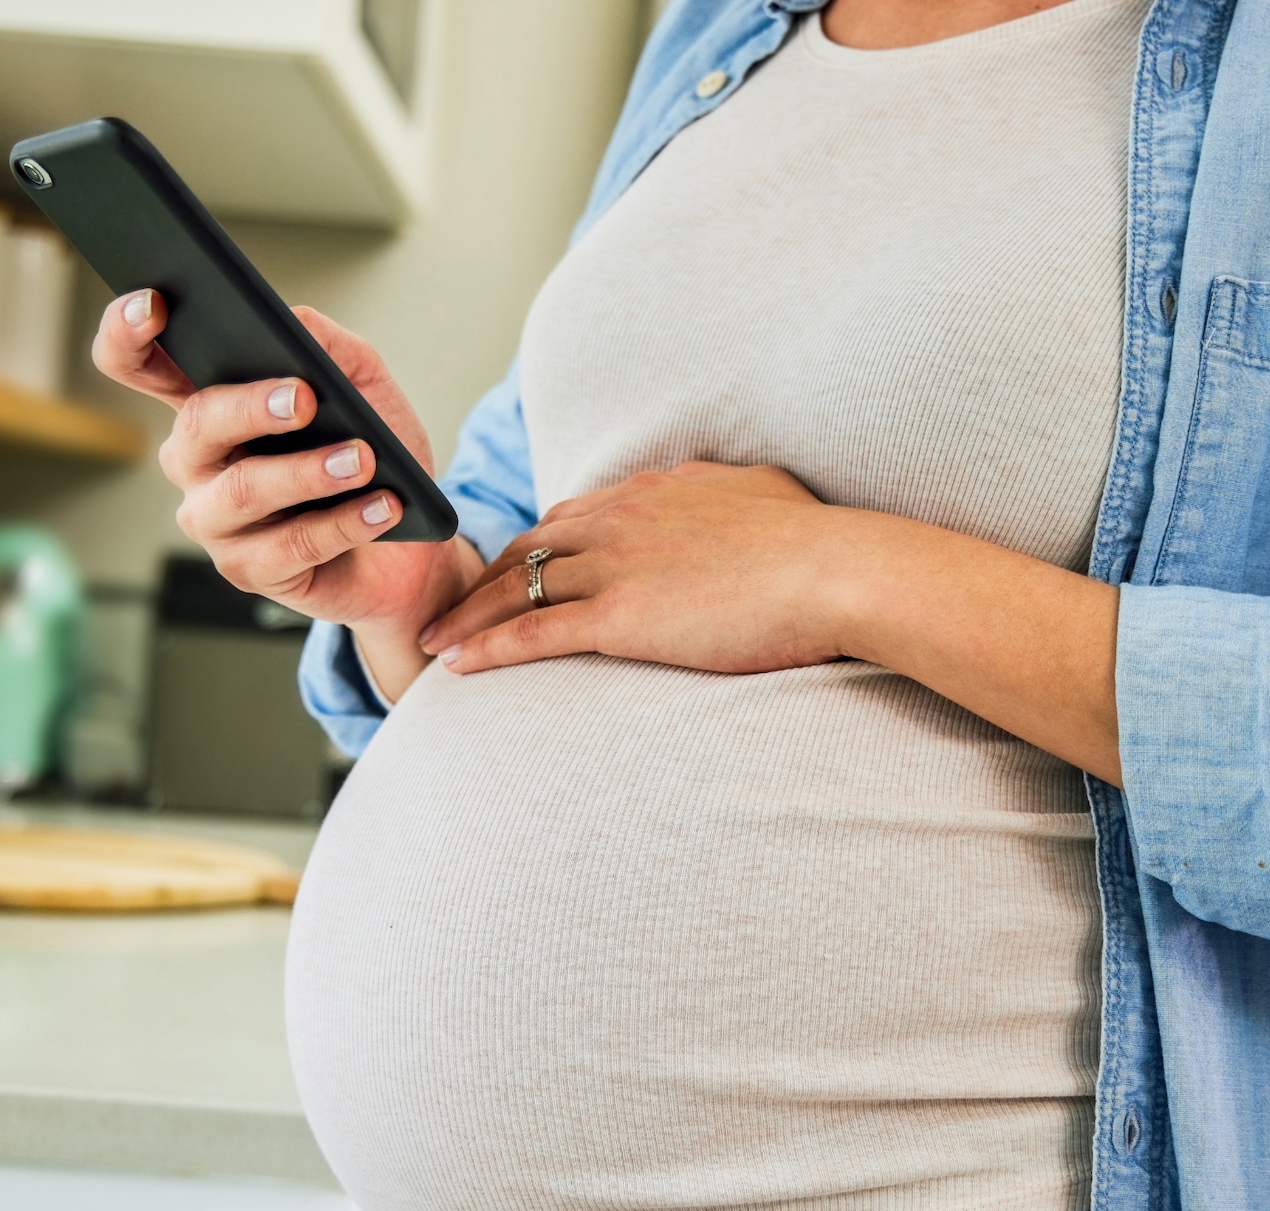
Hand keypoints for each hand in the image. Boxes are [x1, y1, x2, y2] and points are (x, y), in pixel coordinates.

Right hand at [94, 290, 478, 649]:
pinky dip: (343, 523)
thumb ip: (327, 345)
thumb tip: (292, 322)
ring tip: (364, 460)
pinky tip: (381, 506)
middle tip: (302, 398)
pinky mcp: (249, 570)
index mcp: (208, 403)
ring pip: (245, 490)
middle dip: (250, 407)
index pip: (137, 363)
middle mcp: (195, 462)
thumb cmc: (377, 454)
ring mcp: (215, 520)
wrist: (412, 543)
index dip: (127, 332)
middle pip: (197, 425)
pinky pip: (290, 545)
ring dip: (310, 472)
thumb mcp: (363, 384)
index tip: (155, 304)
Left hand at [417, 461, 850, 673]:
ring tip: (435, 640)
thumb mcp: (762, 492)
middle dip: (486, 577)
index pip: (575, 516)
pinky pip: (534, 632)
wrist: (834, 570)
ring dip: (469, 615)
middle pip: (531, 547)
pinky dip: (488, 646)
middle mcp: (622, 518)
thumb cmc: (817, 541)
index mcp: (656, 490)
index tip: (517, 568)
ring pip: (518, 588)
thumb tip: (721, 487)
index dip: (539, 546)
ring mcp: (616, 565)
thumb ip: (724, 490)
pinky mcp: (620, 616)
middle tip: (456, 604)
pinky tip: (458, 664)